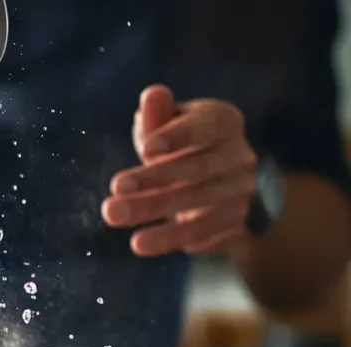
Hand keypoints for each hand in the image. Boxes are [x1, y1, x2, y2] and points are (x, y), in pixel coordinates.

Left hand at [102, 85, 257, 256]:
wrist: (223, 185)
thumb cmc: (182, 148)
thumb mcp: (169, 127)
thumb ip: (159, 115)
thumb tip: (153, 95)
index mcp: (224, 122)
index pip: (205, 127)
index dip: (177, 137)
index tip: (145, 149)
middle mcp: (240, 156)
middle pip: (197, 171)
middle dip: (153, 182)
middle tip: (113, 194)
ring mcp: (242, 191)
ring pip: (199, 206)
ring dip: (157, 217)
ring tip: (120, 223)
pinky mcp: (236, 223)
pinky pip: (205, 234)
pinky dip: (173, 238)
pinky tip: (145, 243)